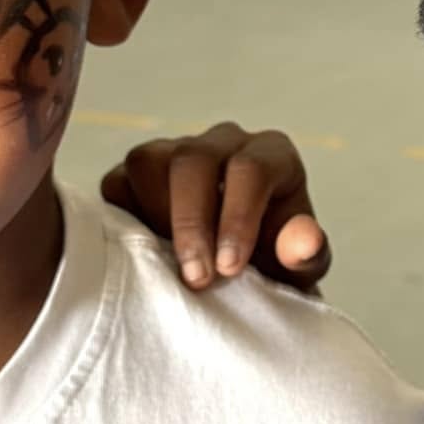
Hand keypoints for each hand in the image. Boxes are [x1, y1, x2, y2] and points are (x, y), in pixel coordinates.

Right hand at [100, 122, 331, 290]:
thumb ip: (306, 255)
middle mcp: (222, 144)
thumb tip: (305, 243)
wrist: (239, 279)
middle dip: (191, 222)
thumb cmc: (274, 266)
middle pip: (194, 160)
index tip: (230, 269)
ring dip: (154, 217)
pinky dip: (125, 219)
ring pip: (148, 161)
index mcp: (270, 155)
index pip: (250, 168)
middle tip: (197, 278)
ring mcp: (175, 154)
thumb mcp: (299, 269)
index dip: (237, 218)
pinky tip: (144, 255)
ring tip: (169, 266)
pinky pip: (117, 183)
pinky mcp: (135, 176)